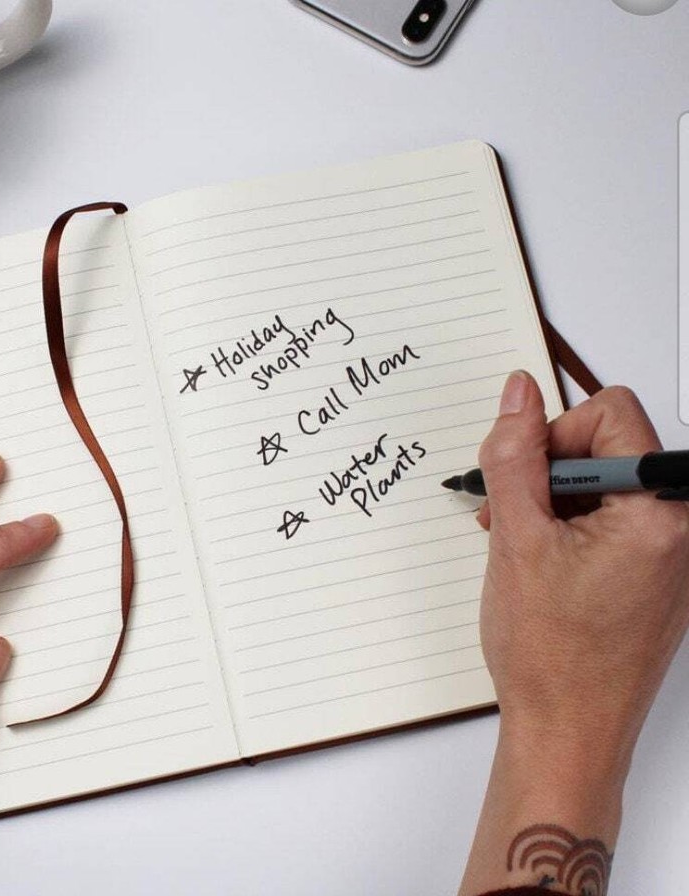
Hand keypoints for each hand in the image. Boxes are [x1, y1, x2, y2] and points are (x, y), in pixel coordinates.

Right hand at [459, 374, 688, 894]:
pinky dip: (570, 527)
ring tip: (519, 543)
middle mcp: (679, 529)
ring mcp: (670, 554)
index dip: (554, 433)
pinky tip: (539, 561)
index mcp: (659, 513)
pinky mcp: (655, 573)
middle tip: (510, 513)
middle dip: (548, 469)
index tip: (522, 474)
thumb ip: (513, 455)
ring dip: (553, 501)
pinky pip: (613, 520)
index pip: (612, 413)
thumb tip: (517, 395)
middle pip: (610, 447)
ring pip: (605, 484)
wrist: (568, 731)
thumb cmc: (549, 654)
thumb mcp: (515, 536)